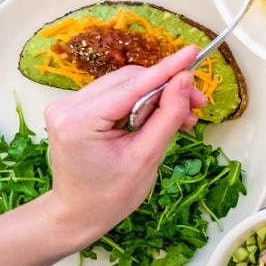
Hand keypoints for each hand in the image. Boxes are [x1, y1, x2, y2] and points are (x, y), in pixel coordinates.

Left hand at [40, 46, 206, 248]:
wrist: (78, 214)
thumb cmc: (111, 195)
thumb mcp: (147, 157)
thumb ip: (167, 115)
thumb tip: (185, 80)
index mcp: (81, 121)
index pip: (133, 86)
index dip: (167, 69)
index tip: (193, 52)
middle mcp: (68, 107)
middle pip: (130, 80)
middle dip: (166, 88)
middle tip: (197, 105)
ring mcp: (68, 106)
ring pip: (125, 84)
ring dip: (156, 95)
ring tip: (183, 117)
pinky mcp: (74, 110)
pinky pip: (116, 94)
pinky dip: (141, 102)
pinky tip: (158, 117)